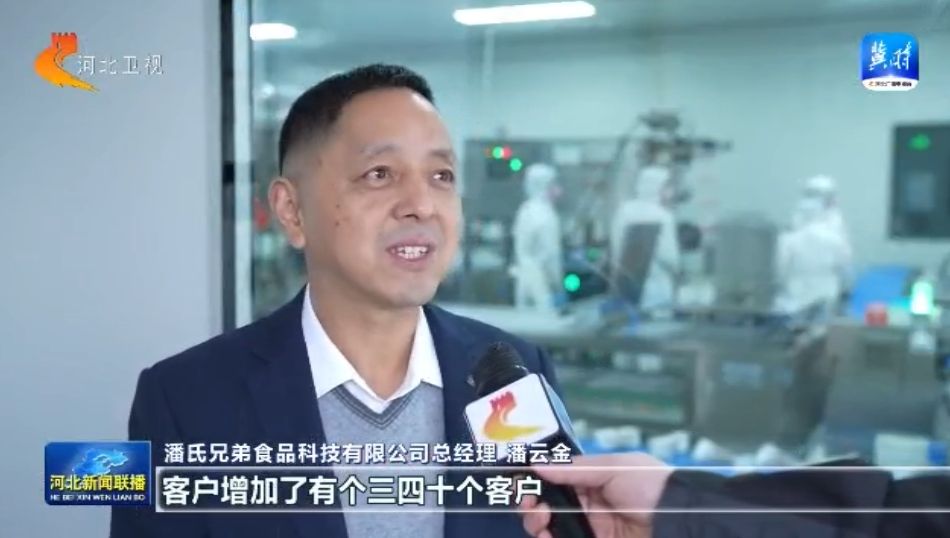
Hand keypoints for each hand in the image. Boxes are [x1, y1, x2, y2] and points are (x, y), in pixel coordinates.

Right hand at [518, 453, 672, 537]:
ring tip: (540, 521)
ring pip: (551, 531)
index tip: (522, 485)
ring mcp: (591, 531)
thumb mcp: (614, 468)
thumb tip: (535, 465)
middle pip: (548, 509)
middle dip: (532, 507)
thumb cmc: (649, 485)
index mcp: (593, 483)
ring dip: (536, 525)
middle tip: (531, 506)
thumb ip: (574, 469)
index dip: (537, 485)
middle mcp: (588, 508)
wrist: (680, 519)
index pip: (555, 484)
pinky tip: (546, 535)